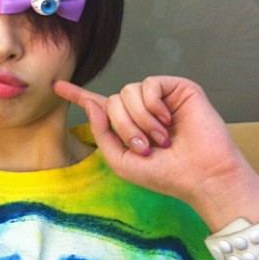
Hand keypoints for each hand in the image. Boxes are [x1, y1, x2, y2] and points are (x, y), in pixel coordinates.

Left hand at [55, 76, 258, 229]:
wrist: (202, 175)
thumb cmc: (165, 174)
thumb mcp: (121, 160)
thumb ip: (101, 132)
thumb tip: (93, 102)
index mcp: (127, 127)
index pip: (99, 106)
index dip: (78, 96)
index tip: (56, 86)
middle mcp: (141, 109)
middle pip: (111, 100)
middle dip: (123, 127)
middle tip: (145, 147)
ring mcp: (159, 98)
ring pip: (127, 92)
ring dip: (139, 120)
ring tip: (160, 138)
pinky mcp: (177, 88)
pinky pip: (149, 84)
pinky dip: (153, 106)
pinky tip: (167, 120)